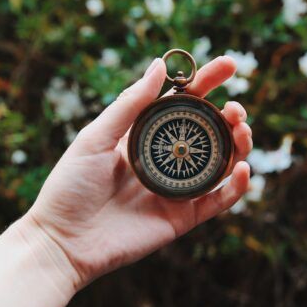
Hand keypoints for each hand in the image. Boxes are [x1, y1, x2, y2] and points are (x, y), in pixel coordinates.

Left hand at [24, 56, 252, 288]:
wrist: (62, 242)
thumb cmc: (70, 186)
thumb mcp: (95, 137)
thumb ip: (130, 104)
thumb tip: (160, 64)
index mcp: (144, 135)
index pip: (183, 102)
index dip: (207, 82)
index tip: (229, 65)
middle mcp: (165, 158)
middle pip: (208, 131)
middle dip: (229, 116)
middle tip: (236, 109)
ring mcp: (176, 187)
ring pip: (220, 162)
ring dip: (238, 144)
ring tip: (242, 130)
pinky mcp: (182, 217)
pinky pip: (217, 200)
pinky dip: (236, 186)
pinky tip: (243, 168)